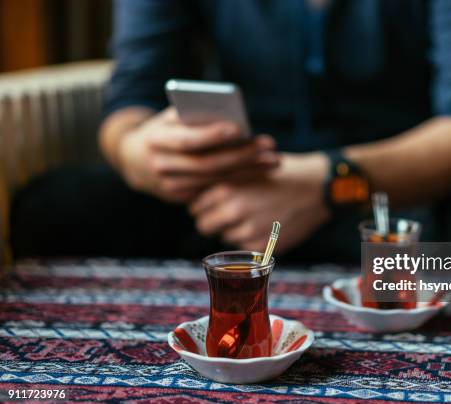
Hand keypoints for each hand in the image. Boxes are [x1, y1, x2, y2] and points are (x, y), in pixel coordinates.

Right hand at [117, 108, 278, 202]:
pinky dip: (239, 181)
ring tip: (274, 160)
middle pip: (207, 164)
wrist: (135, 159)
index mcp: (156, 139)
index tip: (238, 128)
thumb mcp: (173, 116)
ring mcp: (170, 187)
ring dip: (248, 172)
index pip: (186, 141)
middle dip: (241, 156)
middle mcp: (161, 166)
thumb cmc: (165, 129)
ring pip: (215, 180)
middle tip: (269, 146)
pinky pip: (214, 190)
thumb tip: (233, 119)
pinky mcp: (181, 199)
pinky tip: (260, 173)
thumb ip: (196, 116)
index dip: (211, 136)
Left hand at [189, 153, 330, 253]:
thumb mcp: (248, 166)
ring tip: (252, 215)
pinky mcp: (263, 246)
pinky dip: (250, 239)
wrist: (318, 186)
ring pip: (224, 237)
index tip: (212, 204)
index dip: (202, 205)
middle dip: (212, 221)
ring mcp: (248, 230)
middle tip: (228, 214)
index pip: (194, 206)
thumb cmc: (283, 172)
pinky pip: (244, 247)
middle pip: (203, 226)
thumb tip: (195, 190)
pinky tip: (264, 224)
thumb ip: (221, 179)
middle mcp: (233, 210)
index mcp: (226, 188)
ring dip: (233, 230)